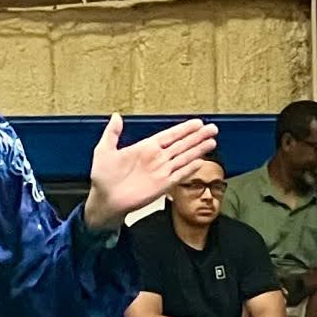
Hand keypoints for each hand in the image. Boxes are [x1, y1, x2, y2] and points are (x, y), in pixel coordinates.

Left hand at [83, 114, 218, 232]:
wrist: (105, 200)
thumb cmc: (103, 177)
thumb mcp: (104, 150)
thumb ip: (112, 133)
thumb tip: (116, 116)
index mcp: (145, 148)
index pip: (169, 135)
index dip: (184, 129)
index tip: (197, 122)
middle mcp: (156, 158)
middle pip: (182, 145)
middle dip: (198, 137)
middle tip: (213, 128)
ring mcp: (160, 172)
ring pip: (184, 158)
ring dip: (198, 150)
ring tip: (212, 142)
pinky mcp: (162, 186)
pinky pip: (179, 175)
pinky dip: (189, 169)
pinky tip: (200, 162)